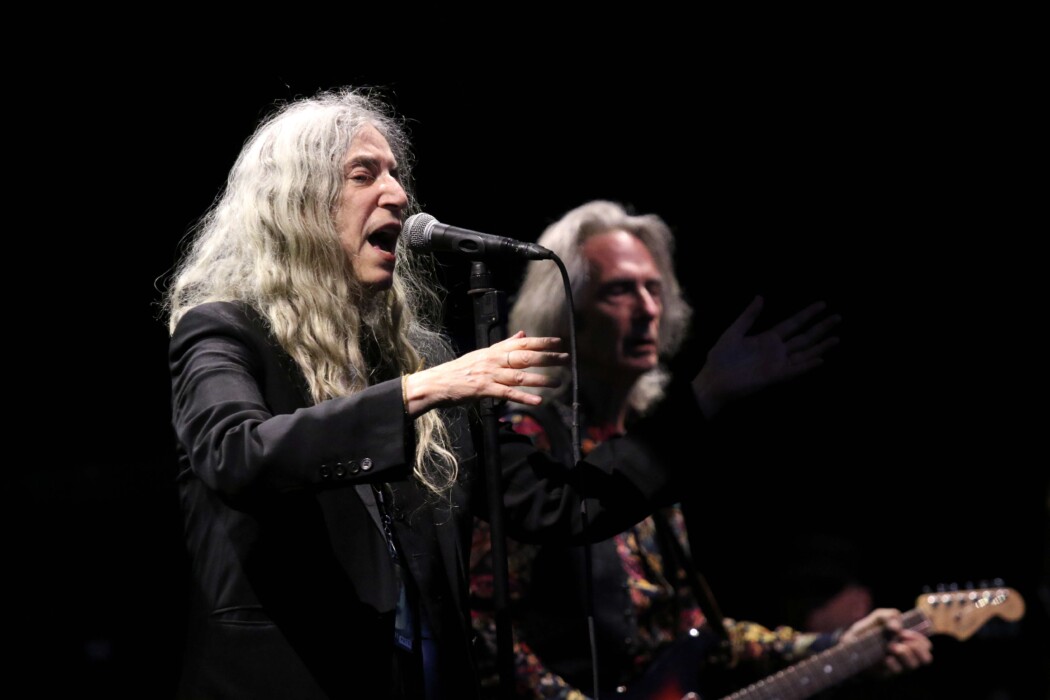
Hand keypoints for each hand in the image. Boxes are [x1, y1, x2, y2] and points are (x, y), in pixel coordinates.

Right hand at [402, 331, 567, 415]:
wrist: (436, 383)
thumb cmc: (460, 371)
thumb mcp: (482, 354)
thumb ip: (504, 345)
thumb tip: (522, 334)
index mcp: (493, 350)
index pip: (521, 343)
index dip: (541, 341)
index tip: (558, 341)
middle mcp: (493, 360)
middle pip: (524, 356)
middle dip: (547, 357)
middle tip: (565, 358)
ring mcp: (488, 374)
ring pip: (519, 375)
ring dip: (540, 379)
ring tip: (558, 382)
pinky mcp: (483, 390)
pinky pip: (507, 393)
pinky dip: (524, 397)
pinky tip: (538, 402)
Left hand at [691, 296, 839, 416]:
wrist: (713, 380)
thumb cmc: (721, 358)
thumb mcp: (733, 332)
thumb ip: (748, 316)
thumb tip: (761, 296)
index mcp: (768, 338)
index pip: (793, 323)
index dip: (807, 314)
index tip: (822, 304)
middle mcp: (777, 350)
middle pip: (804, 337)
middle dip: (821, 327)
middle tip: (838, 317)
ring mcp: (777, 364)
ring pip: (804, 353)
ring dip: (820, 346)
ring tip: (837, 338)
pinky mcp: (774, 377)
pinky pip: (794, 370)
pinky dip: (807, 365)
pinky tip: (820, 359)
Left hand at [840, 608, 932, 675]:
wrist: (848, 643)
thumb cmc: (867, 630)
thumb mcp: (877, 617)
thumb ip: (889, 615)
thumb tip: (897, 627)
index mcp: (907, 641)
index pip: (926, 645)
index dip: (921, 639)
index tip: (905, 632)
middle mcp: (905, 654)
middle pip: (926, 658)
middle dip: (916, 647)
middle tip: (900, 640)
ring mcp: (897, 664)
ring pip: (914, 665)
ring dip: (905, 654)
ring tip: (891, 647)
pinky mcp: (887, 673)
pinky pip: (898, 671)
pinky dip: (893, 663)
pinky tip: (885, 658)